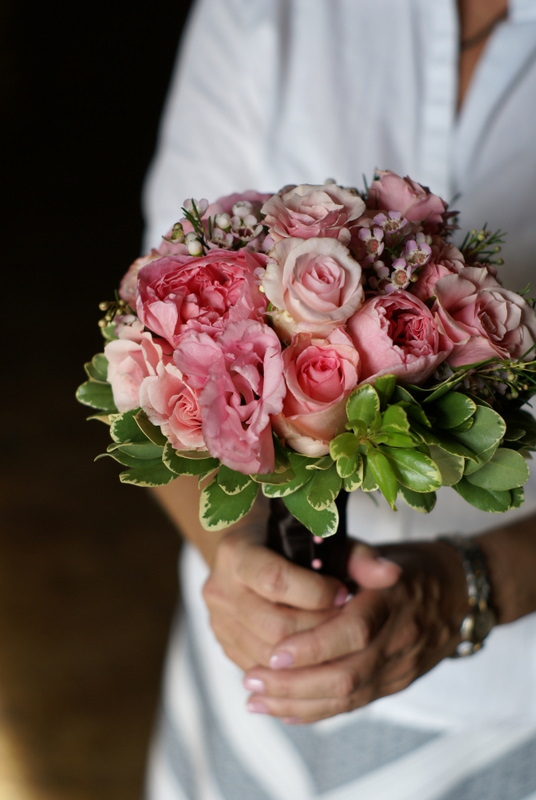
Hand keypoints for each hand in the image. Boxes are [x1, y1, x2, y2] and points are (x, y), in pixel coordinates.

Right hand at [202, 527, 352, 670]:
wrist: (253, 551)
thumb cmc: (292, 542)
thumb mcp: (324, 540)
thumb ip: (358, 557)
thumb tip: (391, 574)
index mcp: (237, 553)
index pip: (275, 580)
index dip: (316, 592)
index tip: (345, 593)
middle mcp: (219, 588)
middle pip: (275, 626)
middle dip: (319, 630)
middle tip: (346, 624)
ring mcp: (218, 620)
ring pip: (269, 654)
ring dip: (310, 655)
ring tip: (336, 640)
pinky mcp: (225, 643)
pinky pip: (261, 668)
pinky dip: (294, 668)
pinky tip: (319, 657)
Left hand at [243, 540, 467, 722]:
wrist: (458, 594)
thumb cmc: (407, 567)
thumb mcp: (379, 551)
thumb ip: (351, 555)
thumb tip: (314, 543)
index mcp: (392, 601)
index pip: (353, 633)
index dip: (312, 646)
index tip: (274, 653)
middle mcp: (398, 640)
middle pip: (346, 676)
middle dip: (294, 683)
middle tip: (251, 679)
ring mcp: (399, 668)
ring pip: (347, 698)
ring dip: (297, 703)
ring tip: (255, 699)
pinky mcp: (394, 685)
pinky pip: (354, 705)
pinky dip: (315, 711)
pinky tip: (282, 710)